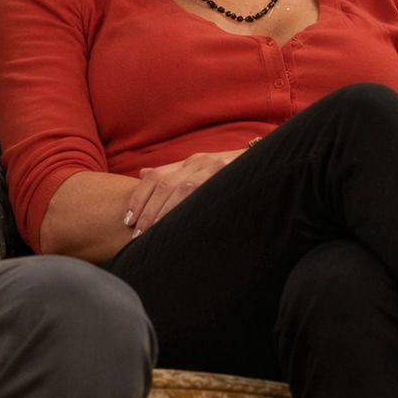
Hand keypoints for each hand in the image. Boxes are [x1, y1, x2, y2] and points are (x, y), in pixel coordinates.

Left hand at [122, 150, 242, 237]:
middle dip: (147, 210)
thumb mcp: (201, 169)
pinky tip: (180, 226)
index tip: (128, 219)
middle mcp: (198, 162)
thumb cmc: (233, 173)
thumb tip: (143, 173)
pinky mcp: (227, 176)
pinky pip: (202, 193)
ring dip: (163, 213)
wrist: (270, 162)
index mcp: (190, 162)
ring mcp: (213, 168)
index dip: (139, 197)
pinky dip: (187, 209)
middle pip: (163, 185)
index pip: (156, 177)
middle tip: (136, 234)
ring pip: (180, 189)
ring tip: (152, 234)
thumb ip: (173, 172)